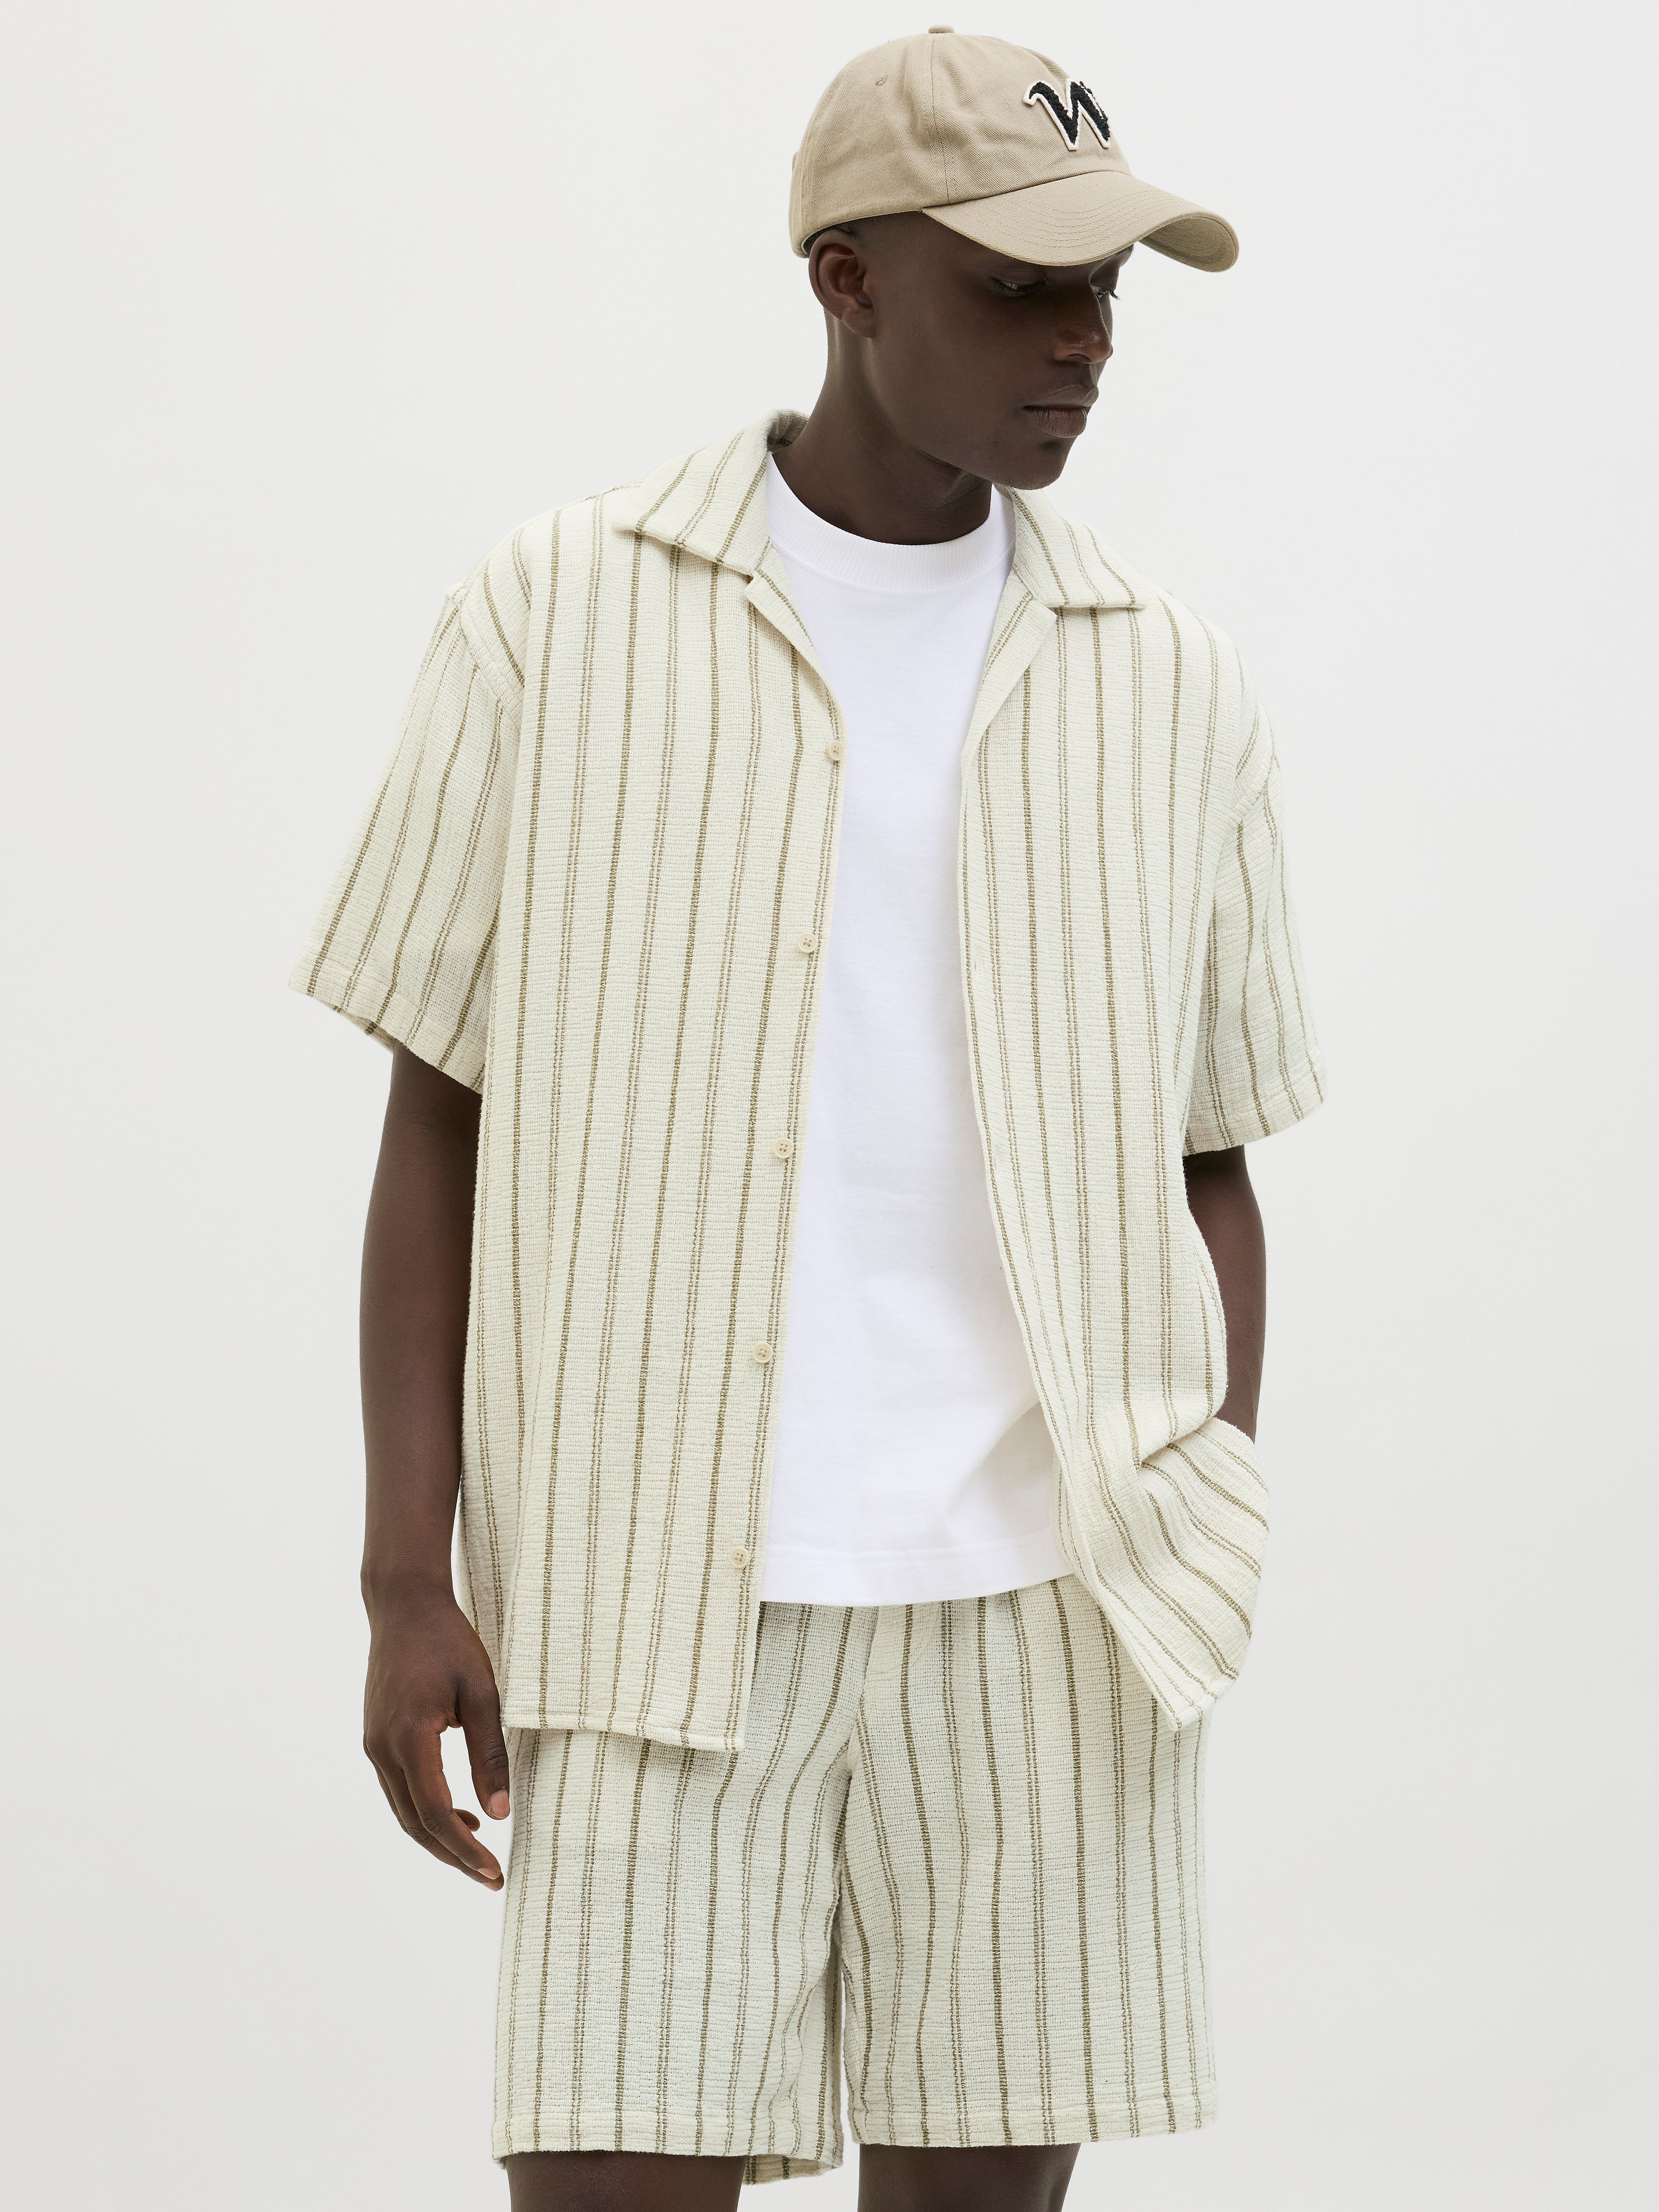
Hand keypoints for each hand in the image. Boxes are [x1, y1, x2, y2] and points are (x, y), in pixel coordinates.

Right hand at [363, 1586, 510, 1886]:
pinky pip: (399, 1790)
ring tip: (479, 1853)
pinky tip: (458, 1812)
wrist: (404, 1605)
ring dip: (438, 1837)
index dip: (464, 1849)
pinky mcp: (376, 1738)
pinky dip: (426, 1810)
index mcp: (409, 1737)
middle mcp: (382, 1748)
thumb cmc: (448, 1641)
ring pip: (404, 1811)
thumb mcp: (482, 1692)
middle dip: (452, 1856)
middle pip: (415, 1823)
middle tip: (490, 1877)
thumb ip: (490, 1754)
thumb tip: (501, 1813)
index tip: (494, 1873)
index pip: (435, 1813)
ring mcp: (374, 1745)